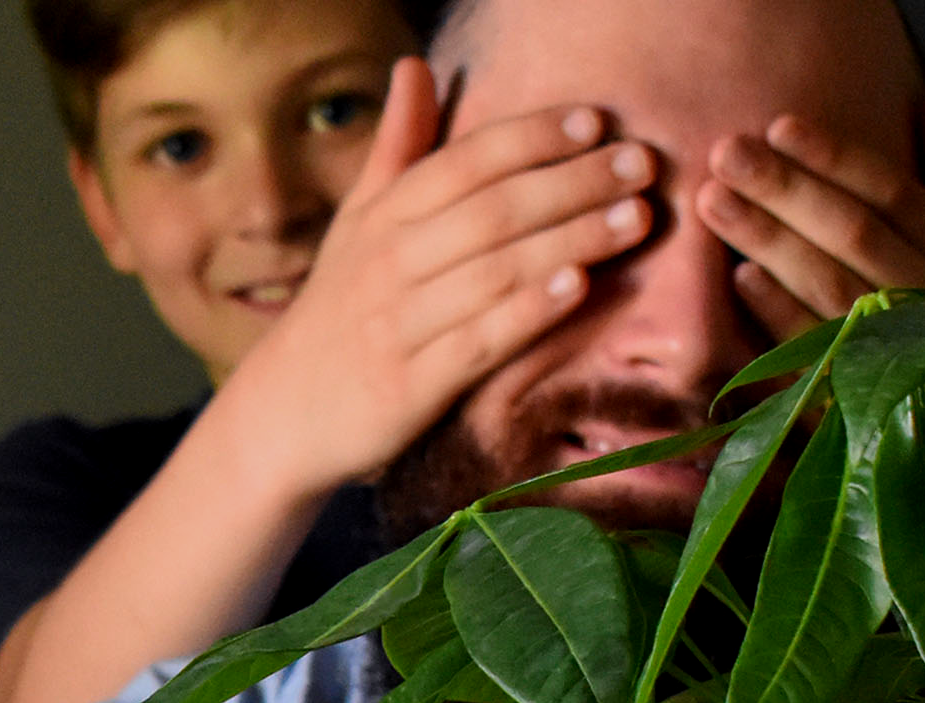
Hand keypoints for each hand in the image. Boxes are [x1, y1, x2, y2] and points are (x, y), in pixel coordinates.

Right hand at [204, 57, 661, 491]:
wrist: (283, 413)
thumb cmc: (339, 309)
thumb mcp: (358, 223)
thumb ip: (396, 148)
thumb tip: (416, 66)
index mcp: (383, 217)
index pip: (464, 162)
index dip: (530, 136)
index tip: (594, 120)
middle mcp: (389, 263)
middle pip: (492, 210)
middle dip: (572, 182)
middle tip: (641, 164)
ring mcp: (398, 325)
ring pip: (494, 271)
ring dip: (569, 240)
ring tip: (635, 218)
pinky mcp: (410, 387)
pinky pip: (478, 342)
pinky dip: (528, 312)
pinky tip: (579, 288)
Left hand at [693, 84, 924, 340]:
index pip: (895, 196)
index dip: (838, 158)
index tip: (781, 124)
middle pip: (855, 233)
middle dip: (788, 189)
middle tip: (726, 151)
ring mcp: (894, 352)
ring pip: (829, 286)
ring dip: (770, 239)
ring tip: (713, 199)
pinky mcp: (859, 402)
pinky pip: (817, 355)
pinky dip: (781, 315)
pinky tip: (741, 277)